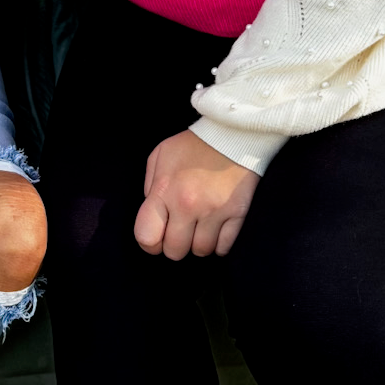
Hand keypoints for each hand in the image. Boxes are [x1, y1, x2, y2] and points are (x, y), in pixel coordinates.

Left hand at [133, 129, 257, 260]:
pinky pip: (224, 247)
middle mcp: (187, 205)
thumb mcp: (160, 155)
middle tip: (181, 231)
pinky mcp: (237, 213)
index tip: (157, 237)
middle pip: (175, 251)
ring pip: (201, 251)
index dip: (149, 243)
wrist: (234, 133)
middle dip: (175, 245)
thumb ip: (150, 185)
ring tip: (200, 227)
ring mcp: (214, 211)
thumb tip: (153, 213)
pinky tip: (217, 228)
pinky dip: (219, 243)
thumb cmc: (194, 145)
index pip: (146, 236)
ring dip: (199, 244)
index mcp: (165, 190)